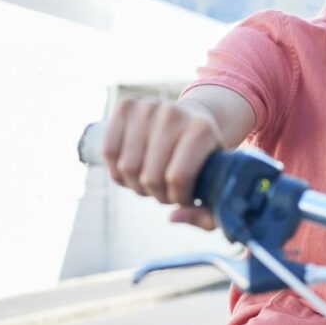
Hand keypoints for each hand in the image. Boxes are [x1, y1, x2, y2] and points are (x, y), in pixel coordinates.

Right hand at [102, 97, 221, 229]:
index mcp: (202, 130)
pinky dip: (117, 170)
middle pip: (150, 176)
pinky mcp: (126, 106)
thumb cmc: (205, 156)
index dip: (177, 198)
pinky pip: (109, 152)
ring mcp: (147, 107)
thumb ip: (207, 212)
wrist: (194, 117)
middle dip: (157, 194)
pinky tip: (133, 171)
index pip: (178, 178)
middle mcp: (173, 114)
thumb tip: (173, 218)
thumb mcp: (217, 180)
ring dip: (137, 185)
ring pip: (127, 168)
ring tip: (152, 181)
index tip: (185, 198)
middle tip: (167, 191)